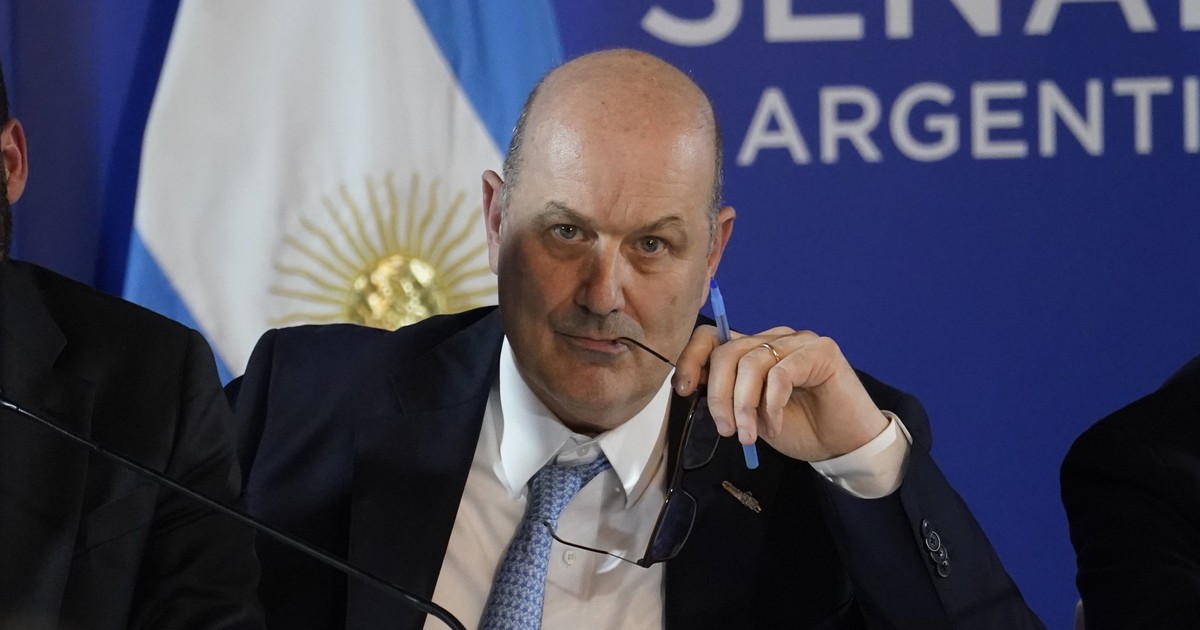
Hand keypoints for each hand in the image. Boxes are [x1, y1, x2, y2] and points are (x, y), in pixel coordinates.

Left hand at [673, 325, 888, 462]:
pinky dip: (771, 404)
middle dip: (717, 395)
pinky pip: (781, 373)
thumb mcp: (750, 414)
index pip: (712, 337)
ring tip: (748, 436)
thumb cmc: (799, 428)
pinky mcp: (821, 351)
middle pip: (727, 351)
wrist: (844, 444)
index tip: (682, 390)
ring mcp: (798, 341)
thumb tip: (690, 384)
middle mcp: (774, 339)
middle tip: (726, 429)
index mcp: (753, 349)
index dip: (691, 359)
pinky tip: (775, 426)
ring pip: (751, 362)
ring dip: (743, 405)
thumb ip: (727, 394)